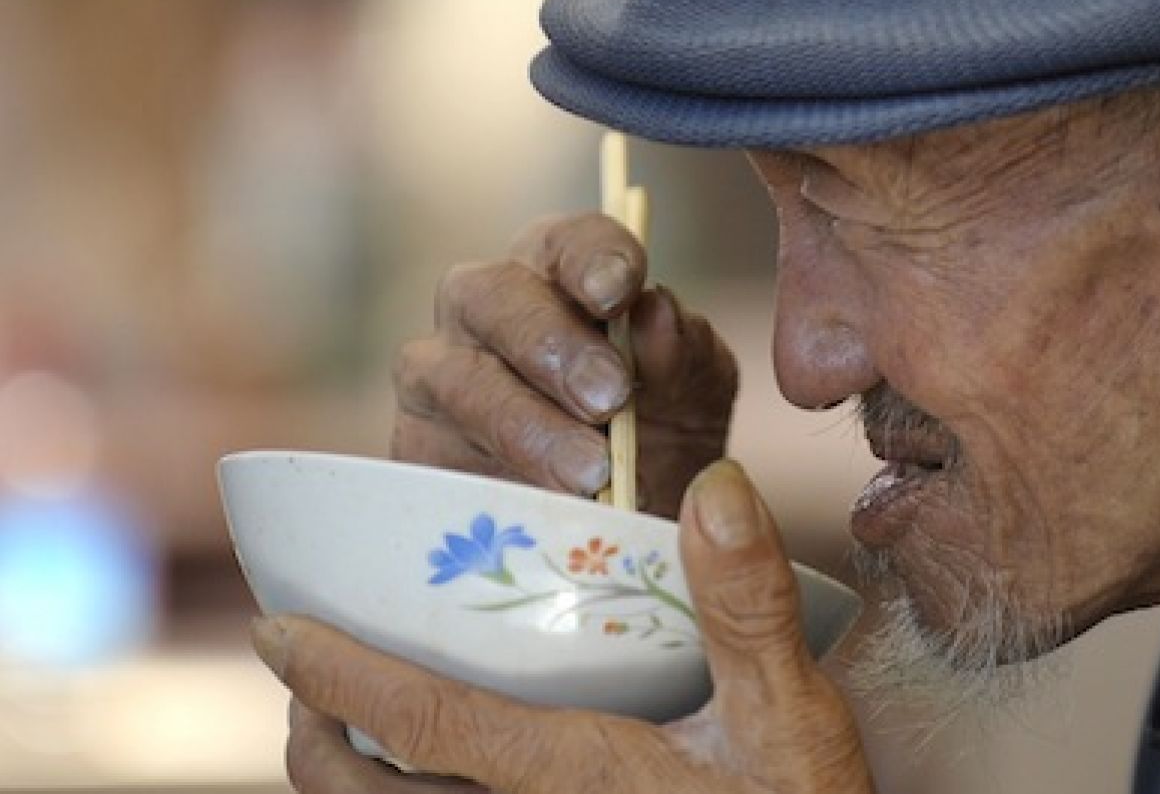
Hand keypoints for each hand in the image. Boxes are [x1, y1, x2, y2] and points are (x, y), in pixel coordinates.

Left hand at [257, 461, 872, 793]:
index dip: (338, 675)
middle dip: (313, 731)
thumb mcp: (794, 718)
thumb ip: (746, 606)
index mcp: (566, 776)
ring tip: (350, 720)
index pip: (419, 722)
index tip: (276, 627)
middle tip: (304, 673)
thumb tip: (713, 485)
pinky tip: (434, 773)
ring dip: (346, 773)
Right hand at [392, 213, 737, 515]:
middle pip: (493, 295)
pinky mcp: (418, 446)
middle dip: (552, 345)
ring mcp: (441, 374)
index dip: (590, 258)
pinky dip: (492, 476)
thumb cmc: (662, 436)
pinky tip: (542, 502)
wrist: (631, 525)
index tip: (619, 294)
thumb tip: (656, 311)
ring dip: (528, 424)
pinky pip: (434, 452)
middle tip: (608, 398)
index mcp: (560, 275)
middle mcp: (487, 309)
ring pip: (457, 377)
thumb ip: (682, 353)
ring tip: (591, 471)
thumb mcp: (693, 397)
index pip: (566, 242)